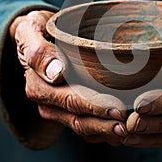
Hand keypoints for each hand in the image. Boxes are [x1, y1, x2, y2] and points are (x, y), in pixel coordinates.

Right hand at [10, 10, 127, 144]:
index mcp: (39, 86)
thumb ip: (38, 51)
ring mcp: (56, 108)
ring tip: (129, 130)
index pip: (71, 101)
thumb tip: (56, 73)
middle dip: (105, 125)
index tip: (119, 110)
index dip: (96, 108)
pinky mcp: (65, 109)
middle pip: (79, 120)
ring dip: (105, 131)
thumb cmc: (38, 30)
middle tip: (130, 126)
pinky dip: (101, 130)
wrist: (38, 35)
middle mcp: (46, 102)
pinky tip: (119, 128)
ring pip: (82, 127)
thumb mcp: (31, 32)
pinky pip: (83, 126)